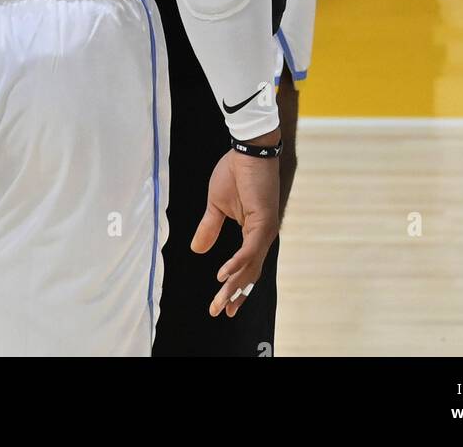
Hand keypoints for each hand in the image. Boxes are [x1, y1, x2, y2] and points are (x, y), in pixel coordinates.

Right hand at [192, 136, 280, 316]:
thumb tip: (197, 250)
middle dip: (234, 294)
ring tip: (220, 302)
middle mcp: (263, 235)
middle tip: (220, 312)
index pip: (247, 267)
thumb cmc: (235, 172)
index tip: (226, 306)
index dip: (237, 287)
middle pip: (249, 273)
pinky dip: (237, 263)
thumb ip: (210, 228)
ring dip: (233, 285)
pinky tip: (224, 275)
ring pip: (250, 266)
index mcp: (254, 233)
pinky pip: (249, 249)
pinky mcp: (263, 221)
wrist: (247, 149)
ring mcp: (265, 230)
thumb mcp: (217, 205)